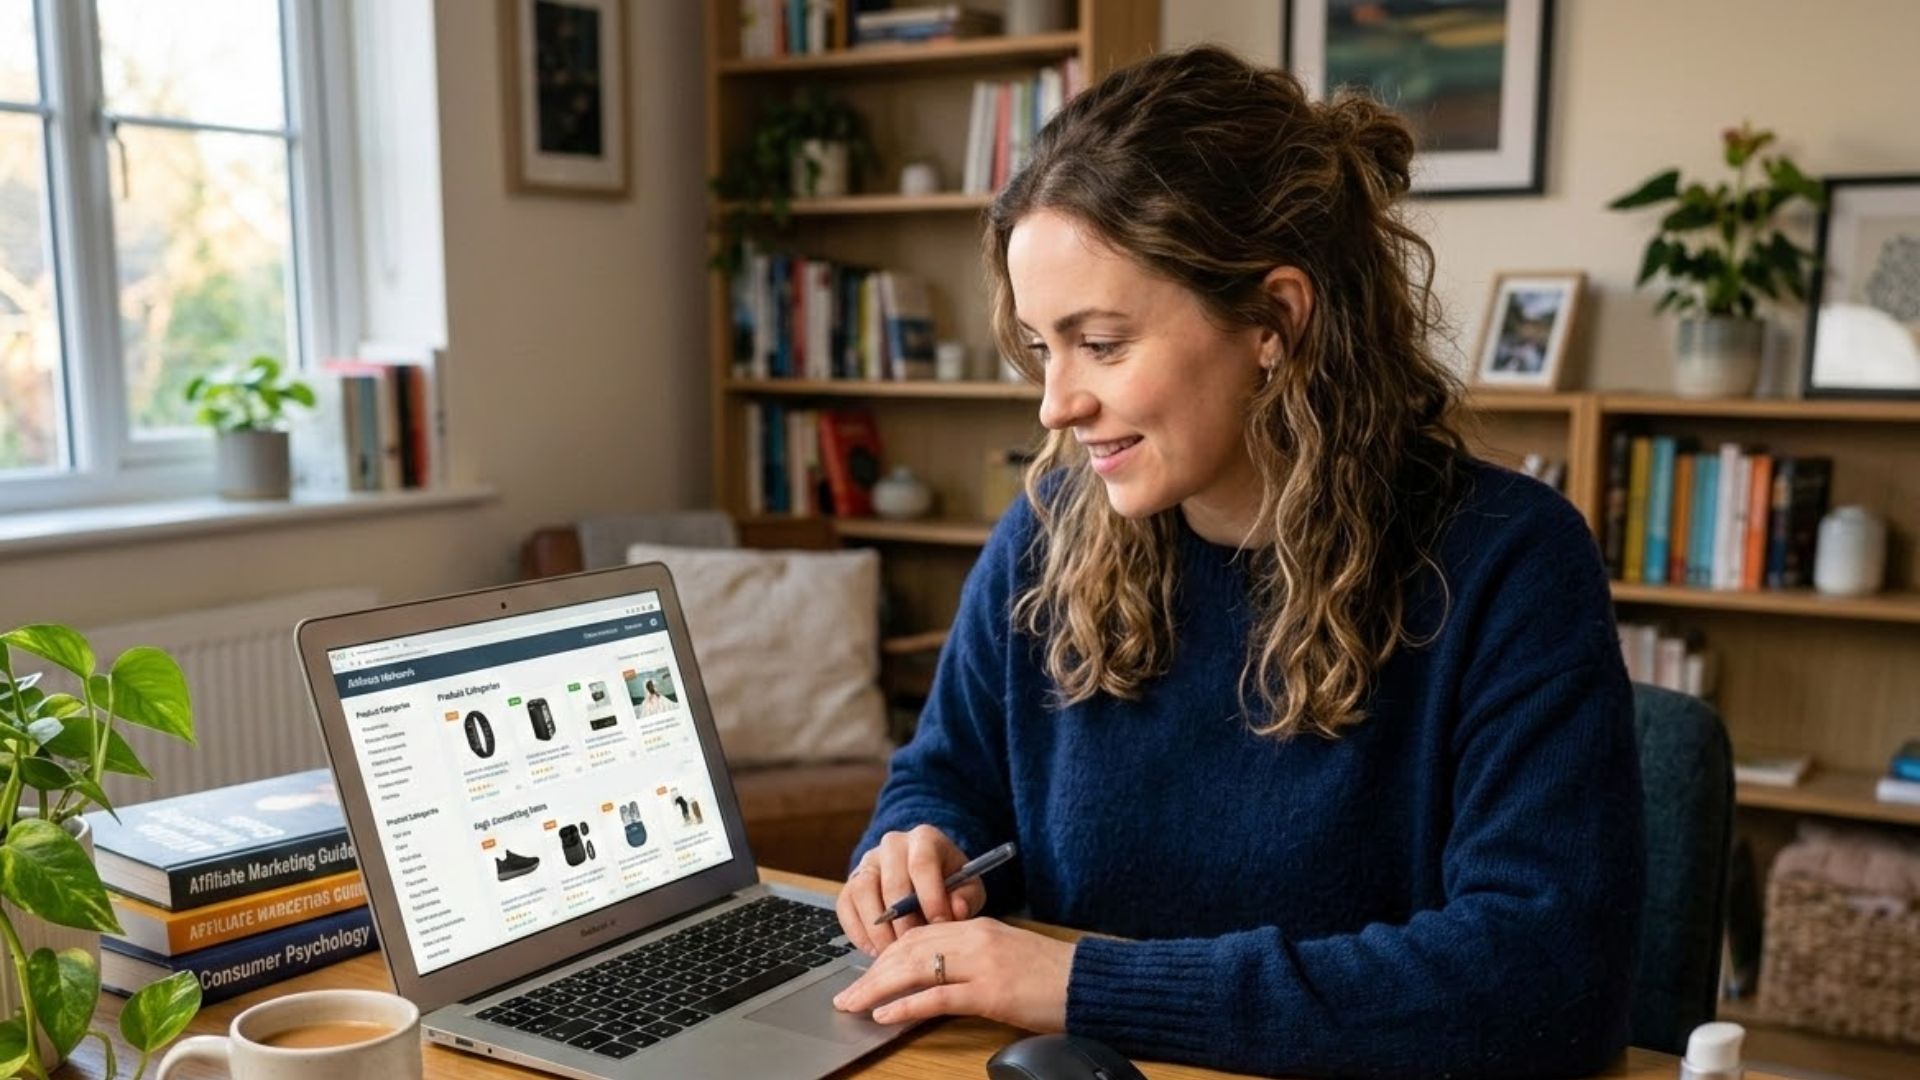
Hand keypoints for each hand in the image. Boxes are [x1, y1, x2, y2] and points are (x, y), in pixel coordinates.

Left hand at [832, 918, 1073, 1032]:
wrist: (1091, 983)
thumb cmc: (1052, 975)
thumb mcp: (1005, 955)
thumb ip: (970, 958)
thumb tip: (933, 977)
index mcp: (977, 927)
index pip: (918, 935)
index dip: (885, 954)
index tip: (864, 974)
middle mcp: (975, 938)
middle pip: (908, 949)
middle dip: (871, 972)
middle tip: (847, 994)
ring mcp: (982, 964)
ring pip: (915, 968)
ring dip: (877, 987)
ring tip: (854, 1004)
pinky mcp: (991, 991)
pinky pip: (938, 996)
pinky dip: (906, 1006)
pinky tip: (886, 1015)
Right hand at [836, 825, 985, 953]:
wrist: (926, 879)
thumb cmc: (949, 884)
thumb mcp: (968, 887)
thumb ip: (966, 898)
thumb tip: (956, 910)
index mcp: (925, 839)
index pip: (922, 863)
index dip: (930, 897)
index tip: (940, 926)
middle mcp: (892, 845)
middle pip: (891, 881)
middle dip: (904, 920)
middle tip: (916, 947)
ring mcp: (867, 863)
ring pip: (863, 892)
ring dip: (878, 929)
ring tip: (894, 952)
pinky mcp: (850, 883)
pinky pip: (846, 906)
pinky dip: (858, 932)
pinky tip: (875, 950)